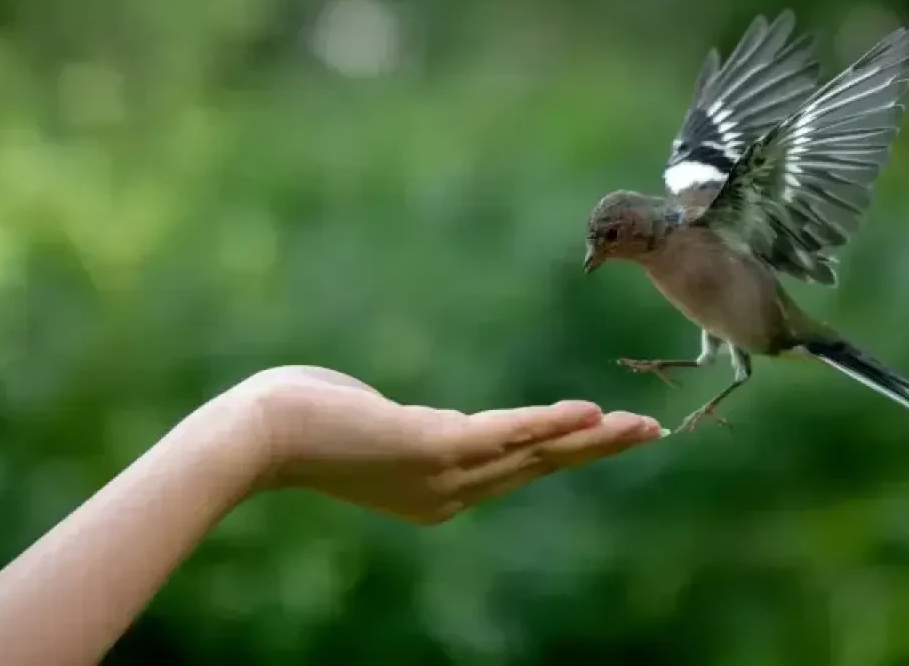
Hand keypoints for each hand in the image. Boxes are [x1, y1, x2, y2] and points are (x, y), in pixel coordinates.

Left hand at [240, 366, 664, 523]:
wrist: (257, 434)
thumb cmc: (299, 418)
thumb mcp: (368, 423)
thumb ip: (401, 423)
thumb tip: (397, 414)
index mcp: (436, 489)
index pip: (516, 466)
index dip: (566, 449)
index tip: (605, 432)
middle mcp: (447, 494)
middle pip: (538, 466)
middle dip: (598, 449)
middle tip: (652, 432)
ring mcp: (442, 476)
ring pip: (532, 454)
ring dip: (591, 438)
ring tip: (639, 426)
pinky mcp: (432, 448)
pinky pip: (504, 436)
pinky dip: (549, 424)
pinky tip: (588, 415)